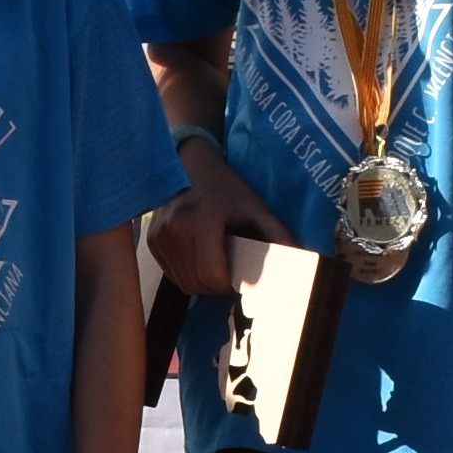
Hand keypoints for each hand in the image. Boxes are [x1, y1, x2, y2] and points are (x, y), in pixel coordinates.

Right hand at [148, 162, 285, 300]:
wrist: (190, 166)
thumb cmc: (227, 189)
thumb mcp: (255, 207)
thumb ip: (277, 234)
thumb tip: (300, 260)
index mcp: (201, 222)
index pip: (212, 276)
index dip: (228, 285)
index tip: (238, 277)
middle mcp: (174, 231)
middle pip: (198, 284)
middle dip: (217, 286)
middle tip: (229, 272)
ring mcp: (159, 237)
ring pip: (183, 283)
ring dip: (202, 282)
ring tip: (215, 265)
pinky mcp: (151, 242)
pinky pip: (172, 274)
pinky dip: (187, 274)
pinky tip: (198, 258)